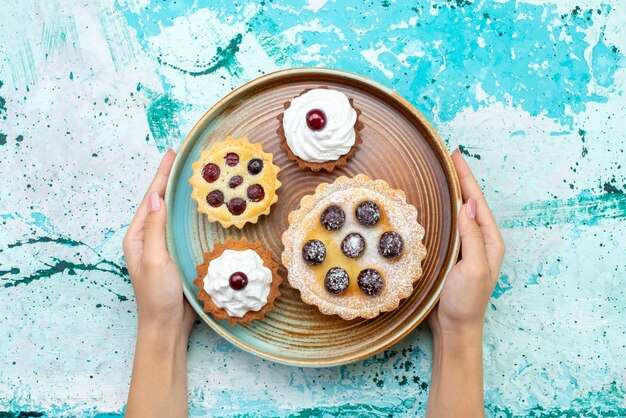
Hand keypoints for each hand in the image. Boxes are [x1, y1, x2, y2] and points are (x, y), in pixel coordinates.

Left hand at [123, 149, 195, 338]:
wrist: (167, 326)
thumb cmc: (157, 295)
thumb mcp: (155, 259)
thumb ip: (155, 228)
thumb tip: (157, 196)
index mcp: (138, 237)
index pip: (151, 199)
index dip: (161, 175)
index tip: (172, 154)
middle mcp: (149, 239)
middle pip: (161, 203)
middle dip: (171, 180)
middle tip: (185, 160)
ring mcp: (163, 247)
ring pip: (173, 215)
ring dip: (182, 197)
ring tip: (195, 178)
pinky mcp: (177, 256)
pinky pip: (184, 230)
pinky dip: (192, 216)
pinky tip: (203, 210)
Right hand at [427, 150, 505, 338]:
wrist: (454, 328)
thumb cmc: (465, 302)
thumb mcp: (473, 268)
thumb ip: (472, 236)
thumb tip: (469, 203)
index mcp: (489, 241)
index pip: (476, 201)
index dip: (466, 177)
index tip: (455, 155)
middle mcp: (479, 241)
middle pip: (468, 202)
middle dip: (459, 179)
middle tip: (446, 157)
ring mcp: (464, 247)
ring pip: (456, 213)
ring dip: (449, 192)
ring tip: (438, 173)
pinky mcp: (451, 255)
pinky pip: (446, 226)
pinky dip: (439, 210)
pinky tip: (429, 204)